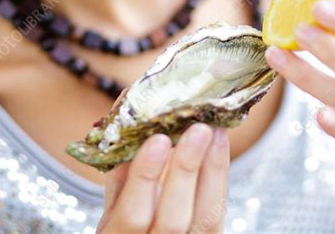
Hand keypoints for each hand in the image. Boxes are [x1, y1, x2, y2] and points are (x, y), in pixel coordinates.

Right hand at [96, 122, 229, 232]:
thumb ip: (121, 169)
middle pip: (173, 219)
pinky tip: (220, 144)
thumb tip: (127, 111)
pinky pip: (217, 212)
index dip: (144, 179)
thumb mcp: (114, 204)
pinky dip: (220, 175)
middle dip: (186, 171)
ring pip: (205, 217)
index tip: (158, 140)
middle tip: (198, 129)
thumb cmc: (127, 223)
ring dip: (213, 169)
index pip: (131, 215)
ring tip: (217, 130)